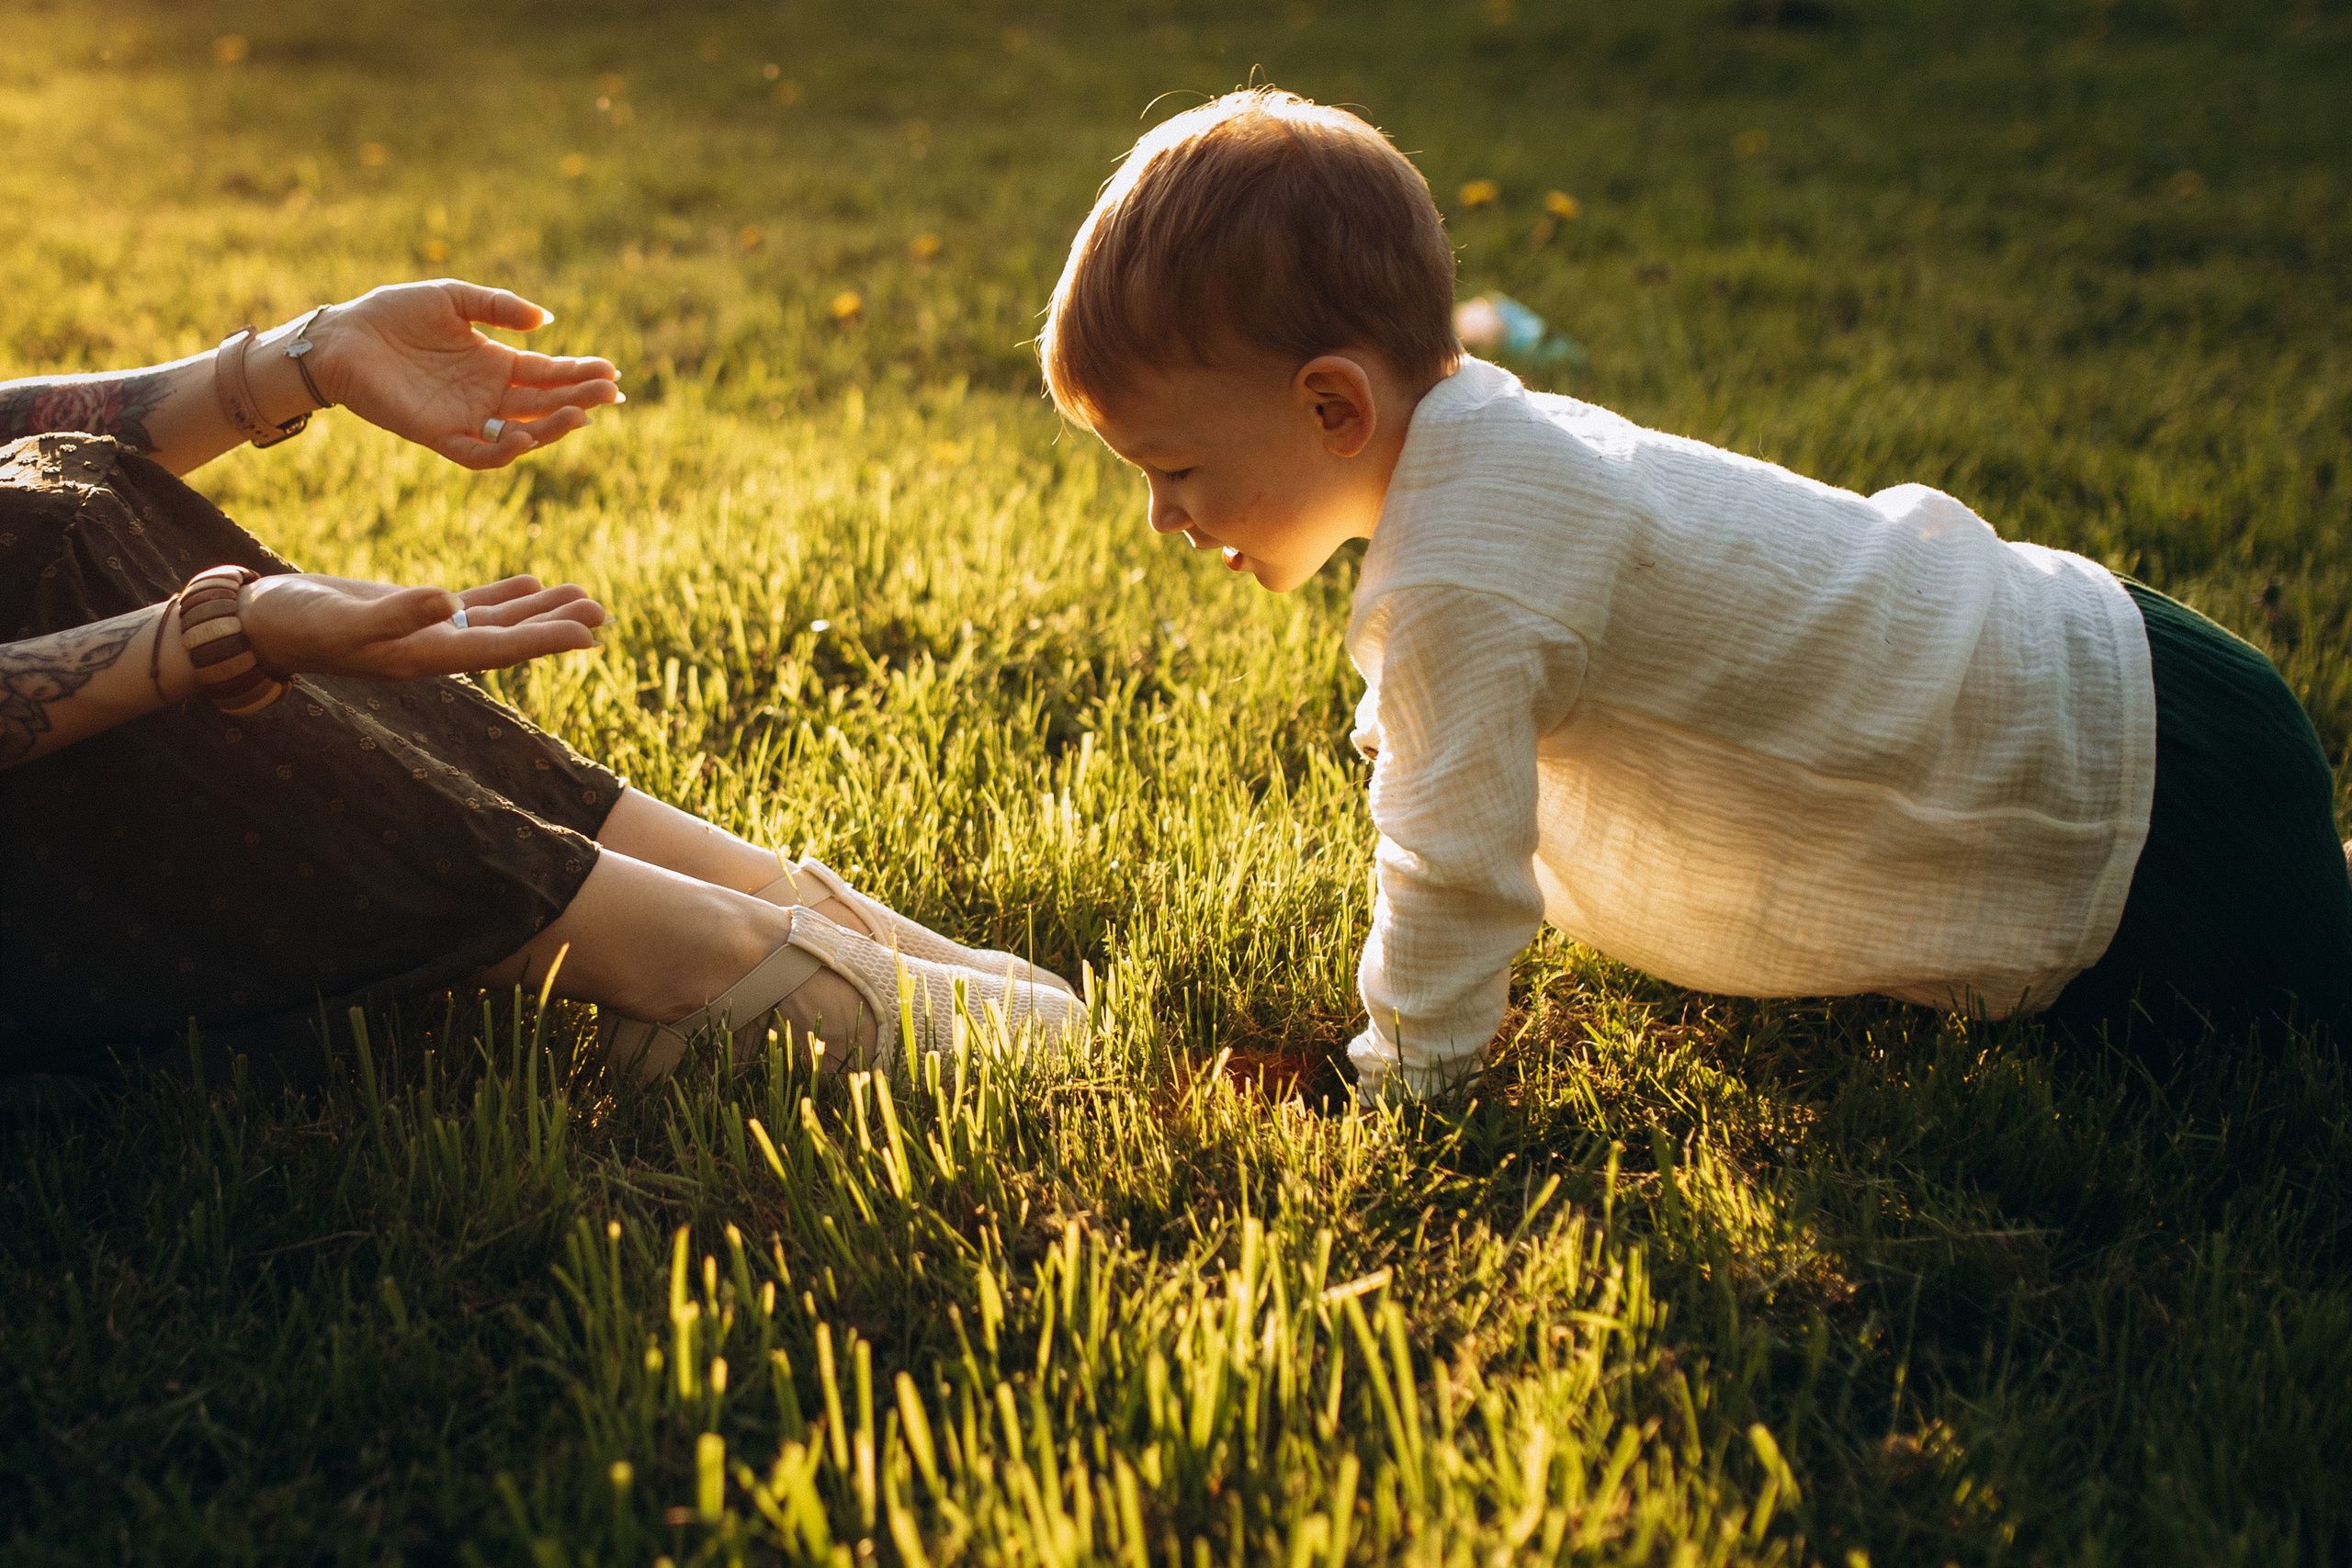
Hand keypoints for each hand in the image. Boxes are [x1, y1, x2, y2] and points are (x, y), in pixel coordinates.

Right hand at [243, 573, 606, 680]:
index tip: (587, 636)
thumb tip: (446, 601)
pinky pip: (469, 606)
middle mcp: (432, 649)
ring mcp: (424, 631)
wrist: (259, 621)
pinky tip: (532, 584)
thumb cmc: (295, 623)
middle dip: (554, 626)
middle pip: (507, 637)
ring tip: (584, 597)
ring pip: (495, 620)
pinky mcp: (413, 611)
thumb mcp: (344, 617)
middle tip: (602, 613)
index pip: (496, 649)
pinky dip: (502, 596)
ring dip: (539, 609)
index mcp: (422, 657)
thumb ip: (395, 613)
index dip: (543, 641)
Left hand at [304, 281, 621, 468]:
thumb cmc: (393, 314)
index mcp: (495, 363)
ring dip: (552, 429)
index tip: (611, 371)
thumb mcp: (451, 298)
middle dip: (579, 400)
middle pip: (544, 405)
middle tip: (609, 392)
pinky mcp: (439, 435)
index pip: (548, 374)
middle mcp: (487, 395)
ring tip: (579, 415)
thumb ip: (497, 307)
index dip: (580, 373)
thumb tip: (546, 322)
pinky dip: (502, 451)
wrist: (342, 337)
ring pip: (522, 434)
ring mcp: (466, 418)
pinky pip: (478, 453)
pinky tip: (524, 437)